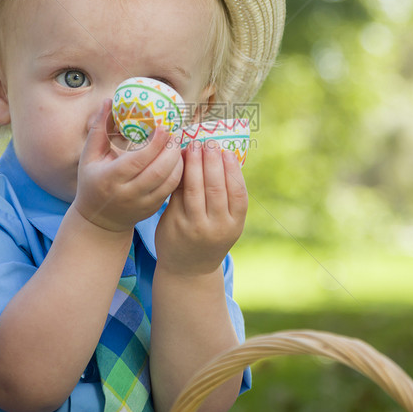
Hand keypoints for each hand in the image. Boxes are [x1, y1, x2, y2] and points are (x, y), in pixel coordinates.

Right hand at [72, 99, 183, 232]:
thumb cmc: (93, 182)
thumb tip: (109, 101)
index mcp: (110, 179)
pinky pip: (173, 188)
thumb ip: (99, 129)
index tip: (164, 125)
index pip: (138, 160)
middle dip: (172, 149)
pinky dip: (180, 170)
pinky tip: (178, 156)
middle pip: (158, 171)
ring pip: (170, 181)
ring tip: (179, 141)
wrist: (100, 220)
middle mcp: (128, 193)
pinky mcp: (154, 208)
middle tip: (177, 130)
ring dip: (179, 159)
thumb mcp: (89, 157)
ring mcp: (143, 203)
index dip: (155, 143)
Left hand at [155, 141, 247, 275]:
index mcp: (234, 225)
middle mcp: (216, 227)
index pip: (237, 193)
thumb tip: (221, 156)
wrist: (188, 269)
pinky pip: (178, 194)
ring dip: (194, 164)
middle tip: (208, 142)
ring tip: (193, 146)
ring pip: (194, 189)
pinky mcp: (174, 224)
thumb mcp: (226, 223)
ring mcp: (194, 227)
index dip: (232, 170)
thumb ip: (226, 197)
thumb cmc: (210, 237)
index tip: (226, 151)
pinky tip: (179, 162)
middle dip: (211, 161)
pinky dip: (179, 175)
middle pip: (215, 188)